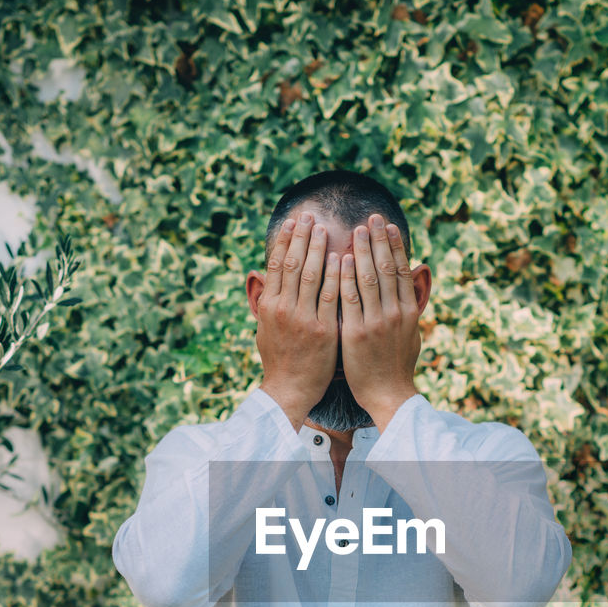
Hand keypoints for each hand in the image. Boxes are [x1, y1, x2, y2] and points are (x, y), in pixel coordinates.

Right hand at [252, 213, 339, 430]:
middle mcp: (283, 309)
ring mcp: (303, 319)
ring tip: (326, 228)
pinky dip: (336, 275)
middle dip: (302, 237)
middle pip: (294, 264)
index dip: (285, 241)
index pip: (277, 264)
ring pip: (312, 275)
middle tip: (310, 215)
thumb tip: (267, 279)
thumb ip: (269, 302)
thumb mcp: (265, 329)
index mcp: (269, 306)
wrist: (289, 391)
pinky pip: (332, 296)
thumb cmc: (279, 360)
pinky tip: (342, 258)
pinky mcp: (323, 331)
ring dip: (319, 248)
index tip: (292, 222)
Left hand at [339, 213, 423, 431]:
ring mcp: (376, 323)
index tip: (388, 225)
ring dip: (363, 251)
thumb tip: (415, 282)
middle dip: (379, 240)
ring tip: (356, 230)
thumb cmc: (397, 366)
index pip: (402, 270)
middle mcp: (395, 314)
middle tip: (371, 217)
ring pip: (369, 279)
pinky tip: (342, 259)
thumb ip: (410, 306)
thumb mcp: (411, 334)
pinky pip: (349, 300)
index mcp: (409, 312)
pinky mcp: (356, 334)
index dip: (395, 246)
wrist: (388, 395)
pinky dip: (346, 277)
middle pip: (387, 268)